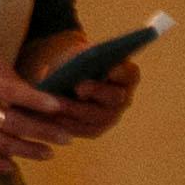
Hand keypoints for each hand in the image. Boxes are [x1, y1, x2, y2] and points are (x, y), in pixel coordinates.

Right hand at [0, 46, 74, 181]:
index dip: (38, 101)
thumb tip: (22, 84)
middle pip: (15, 123)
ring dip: (28, 150)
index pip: (14, 93)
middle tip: (66, 138)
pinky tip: (11, 167)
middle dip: (44, 131)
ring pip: (1, 144)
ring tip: (48, 153)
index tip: (58, 108)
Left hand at [31, 42, 148, 136]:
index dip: (122, 73)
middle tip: (79, 87)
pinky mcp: (95, 130)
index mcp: (125, 76)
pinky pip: (84, 130)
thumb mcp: (78, 55)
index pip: (130, 74)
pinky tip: (54, 116)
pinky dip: (69, 123)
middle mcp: (123, 98)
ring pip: (98, 117)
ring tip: (58, 104)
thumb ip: (82, 55)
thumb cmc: (74, 64)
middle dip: (96, 91)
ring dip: (77, 110)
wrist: (63, 83)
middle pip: (115, 97)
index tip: (110, 70)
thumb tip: (78, 57)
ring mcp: (111, 116)